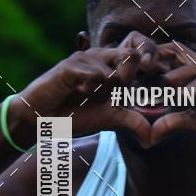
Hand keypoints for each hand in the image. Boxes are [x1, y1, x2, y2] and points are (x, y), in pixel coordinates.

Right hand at [10, 45, 152, 147]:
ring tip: (86, 96)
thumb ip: (133, 123)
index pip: (140, 55)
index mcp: (113, 66)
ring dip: (104, 93)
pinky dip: (89, 89)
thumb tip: (153, 139)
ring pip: (113, 73)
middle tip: (111, 95)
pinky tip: (77, 92)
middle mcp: (101, 57)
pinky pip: (94, 75)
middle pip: (132, 56)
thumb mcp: (110, 120)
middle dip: (128, 81)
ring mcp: (85, 58)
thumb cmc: (75, 115)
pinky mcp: (70, 65)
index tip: (143, 86)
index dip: (149, 67)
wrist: (41, 119)